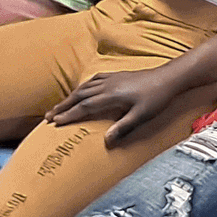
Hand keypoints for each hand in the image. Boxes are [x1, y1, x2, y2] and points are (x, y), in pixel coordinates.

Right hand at [44, 67, 181, 144]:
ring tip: (60, 106)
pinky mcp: (115, 75)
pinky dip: (82, 87)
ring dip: (70, 97)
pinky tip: (81, 90)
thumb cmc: (156, 98)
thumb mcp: (141, 116)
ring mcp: (111, 78)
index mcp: (111, 95)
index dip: (69, 114)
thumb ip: (123, 128)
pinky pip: (92, 80)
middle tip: (48, 116)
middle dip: (63, 106)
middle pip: (79, 95)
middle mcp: (107, 85)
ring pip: (84, 87)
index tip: (55, 122)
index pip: (84, 106)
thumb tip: (106, 141)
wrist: (168, 78)